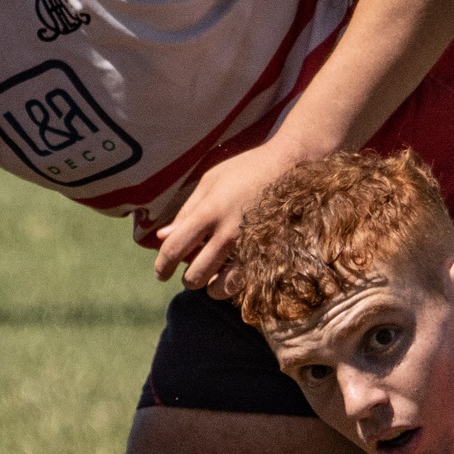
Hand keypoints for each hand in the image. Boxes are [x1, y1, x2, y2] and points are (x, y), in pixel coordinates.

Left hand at [154, 139, 300, 293]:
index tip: (161, 273)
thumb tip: (161, 236)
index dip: (162, 266)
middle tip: (190, 271)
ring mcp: (250, 246)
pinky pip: (244, 283)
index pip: (175, 248)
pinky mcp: (268, 253)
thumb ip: (186, 211)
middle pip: (195, 275)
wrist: (292, 166)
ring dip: (209, 286)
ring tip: (209, 277)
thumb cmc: (246, 169)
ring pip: (220, 287)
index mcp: (209, 211)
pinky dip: (232, 285)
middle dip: (187, 279)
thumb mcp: (210, 181)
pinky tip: (228, 276)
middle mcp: (228, 233)